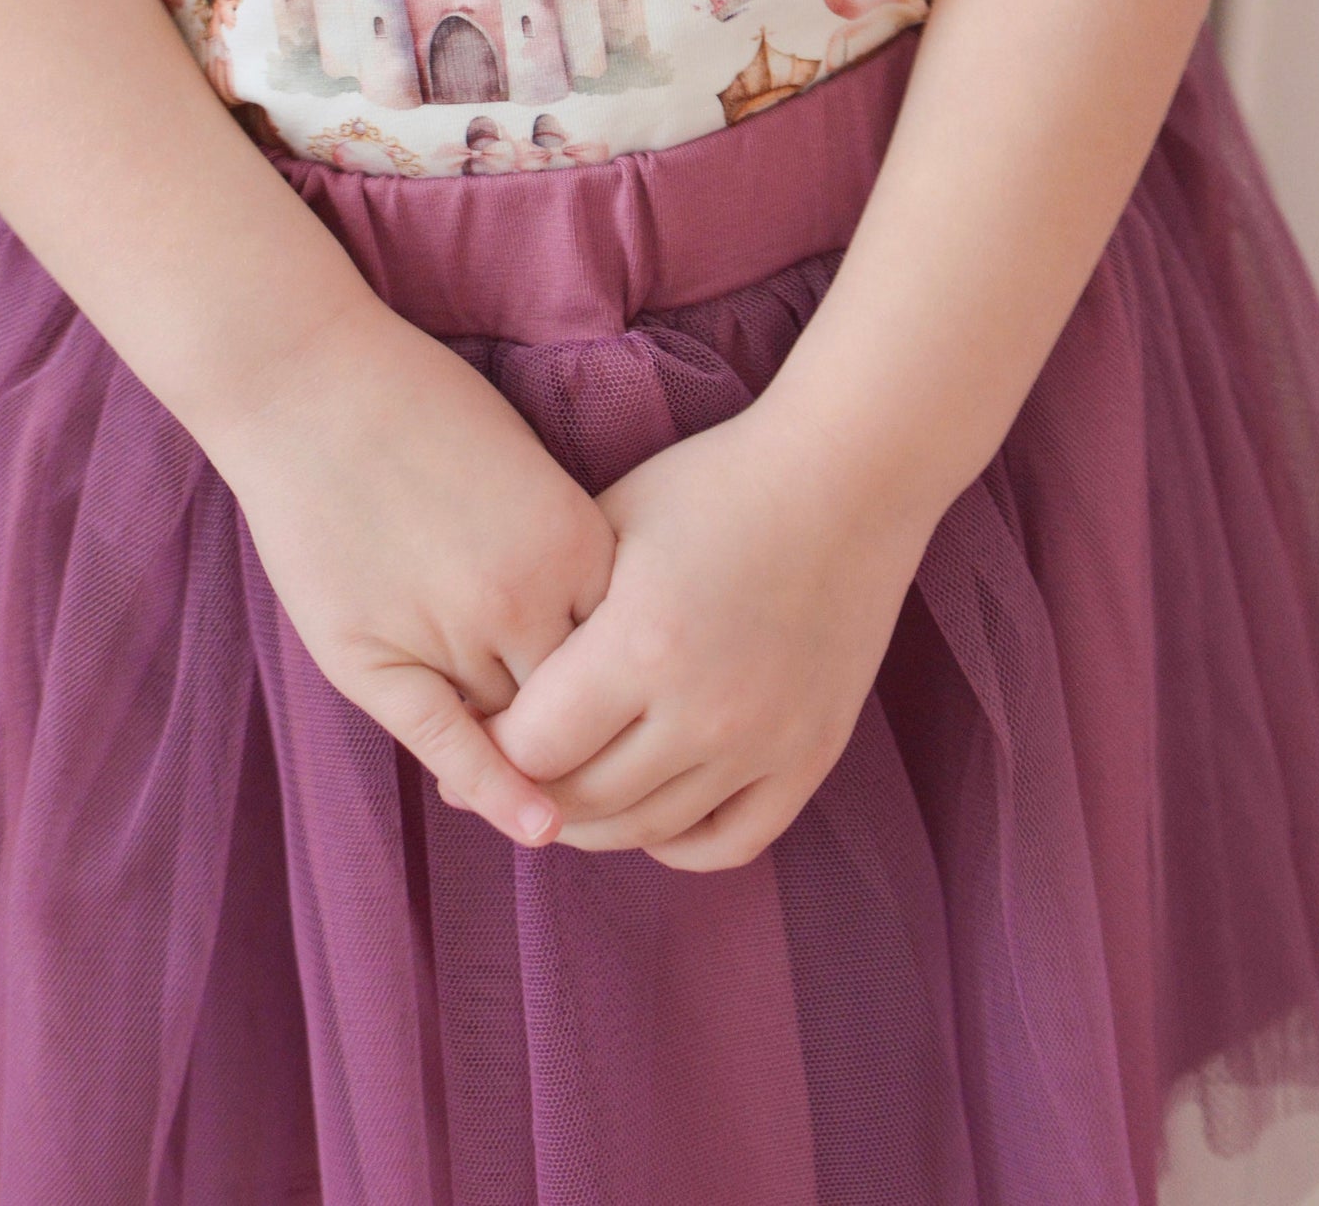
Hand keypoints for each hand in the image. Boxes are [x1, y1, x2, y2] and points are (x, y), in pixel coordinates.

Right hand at [213, 300, 615, 846]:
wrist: (311, 384)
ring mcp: (451, 632)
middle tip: (630, 759)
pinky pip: (450, 743)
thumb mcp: (526, 467)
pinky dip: (495, 789)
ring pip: (520, 729)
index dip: (640, 676)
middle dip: (603, 727)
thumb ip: (568, 548)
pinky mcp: (378, 659)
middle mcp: (526, 596)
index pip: (633, 646)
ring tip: (577, 783)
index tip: (652, 697)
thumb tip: (611, 621)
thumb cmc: (421, 409)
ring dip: (541, 751)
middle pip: (587, 700)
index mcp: (574, 541)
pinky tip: (532, 824)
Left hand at [487, 405, 930, 868]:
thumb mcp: (610, 524)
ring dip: (593, 821)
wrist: (847, 476)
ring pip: (648, 831)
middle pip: (581, 802)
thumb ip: (547, 612)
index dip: (487, 748)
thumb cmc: (714, 485)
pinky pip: (731, 842)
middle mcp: (704, 710)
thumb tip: (479, 703)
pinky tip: (651, 810)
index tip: (471, 733)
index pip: (530, 749)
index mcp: (641, 644)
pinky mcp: (812, 754)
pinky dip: (678, 843)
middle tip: (506, 769)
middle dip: (527, 791)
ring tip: (568, 784)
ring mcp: (766, 741)